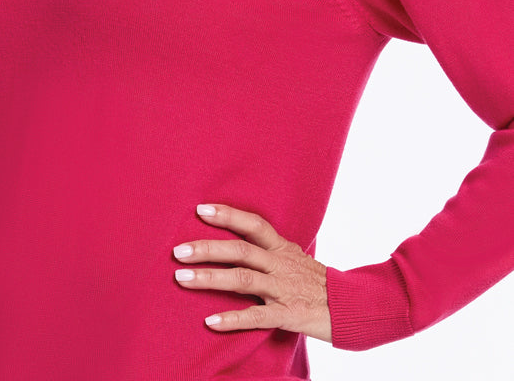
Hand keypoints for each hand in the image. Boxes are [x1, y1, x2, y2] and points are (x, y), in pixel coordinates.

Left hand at [173, 203, 331, 342]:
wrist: (353, 307)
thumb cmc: (317, 283)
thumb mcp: (296, 258)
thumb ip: (269, 251)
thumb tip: (238, 241)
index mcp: (282, 248)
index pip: (253, 224)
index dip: (227, 215)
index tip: (200, 210)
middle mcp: (281, 264)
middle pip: (240, 250)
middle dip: (207, 248)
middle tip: (178, 251)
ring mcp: (284, 289)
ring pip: (242, 279)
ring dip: (209, 278)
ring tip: (182, 278)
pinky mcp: (289, 315)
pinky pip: (257, 317)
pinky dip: (233, 319)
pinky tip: (210, 321)